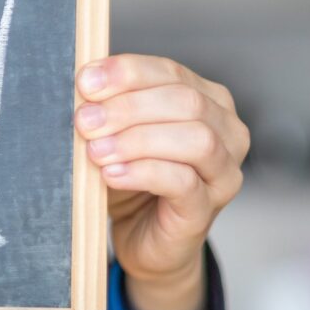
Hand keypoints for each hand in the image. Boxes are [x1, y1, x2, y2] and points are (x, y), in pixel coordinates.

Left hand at [75, 54, 248, 309]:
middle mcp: (226, 132)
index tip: (85, 82)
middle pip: (186, 102)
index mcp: (207, 101)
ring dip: (137, 140)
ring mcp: (223, 172)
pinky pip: (183, 182)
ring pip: (196, 140)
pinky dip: (143, 173)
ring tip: (96, 151)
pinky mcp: (207, 209)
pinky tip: (111, 174)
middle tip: (84, 120)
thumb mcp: (116, 134)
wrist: (140, 237)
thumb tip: (83, 86)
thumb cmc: (131, 178)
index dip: (126, 73)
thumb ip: (109, 108)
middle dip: (128, 107)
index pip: (171, 72)